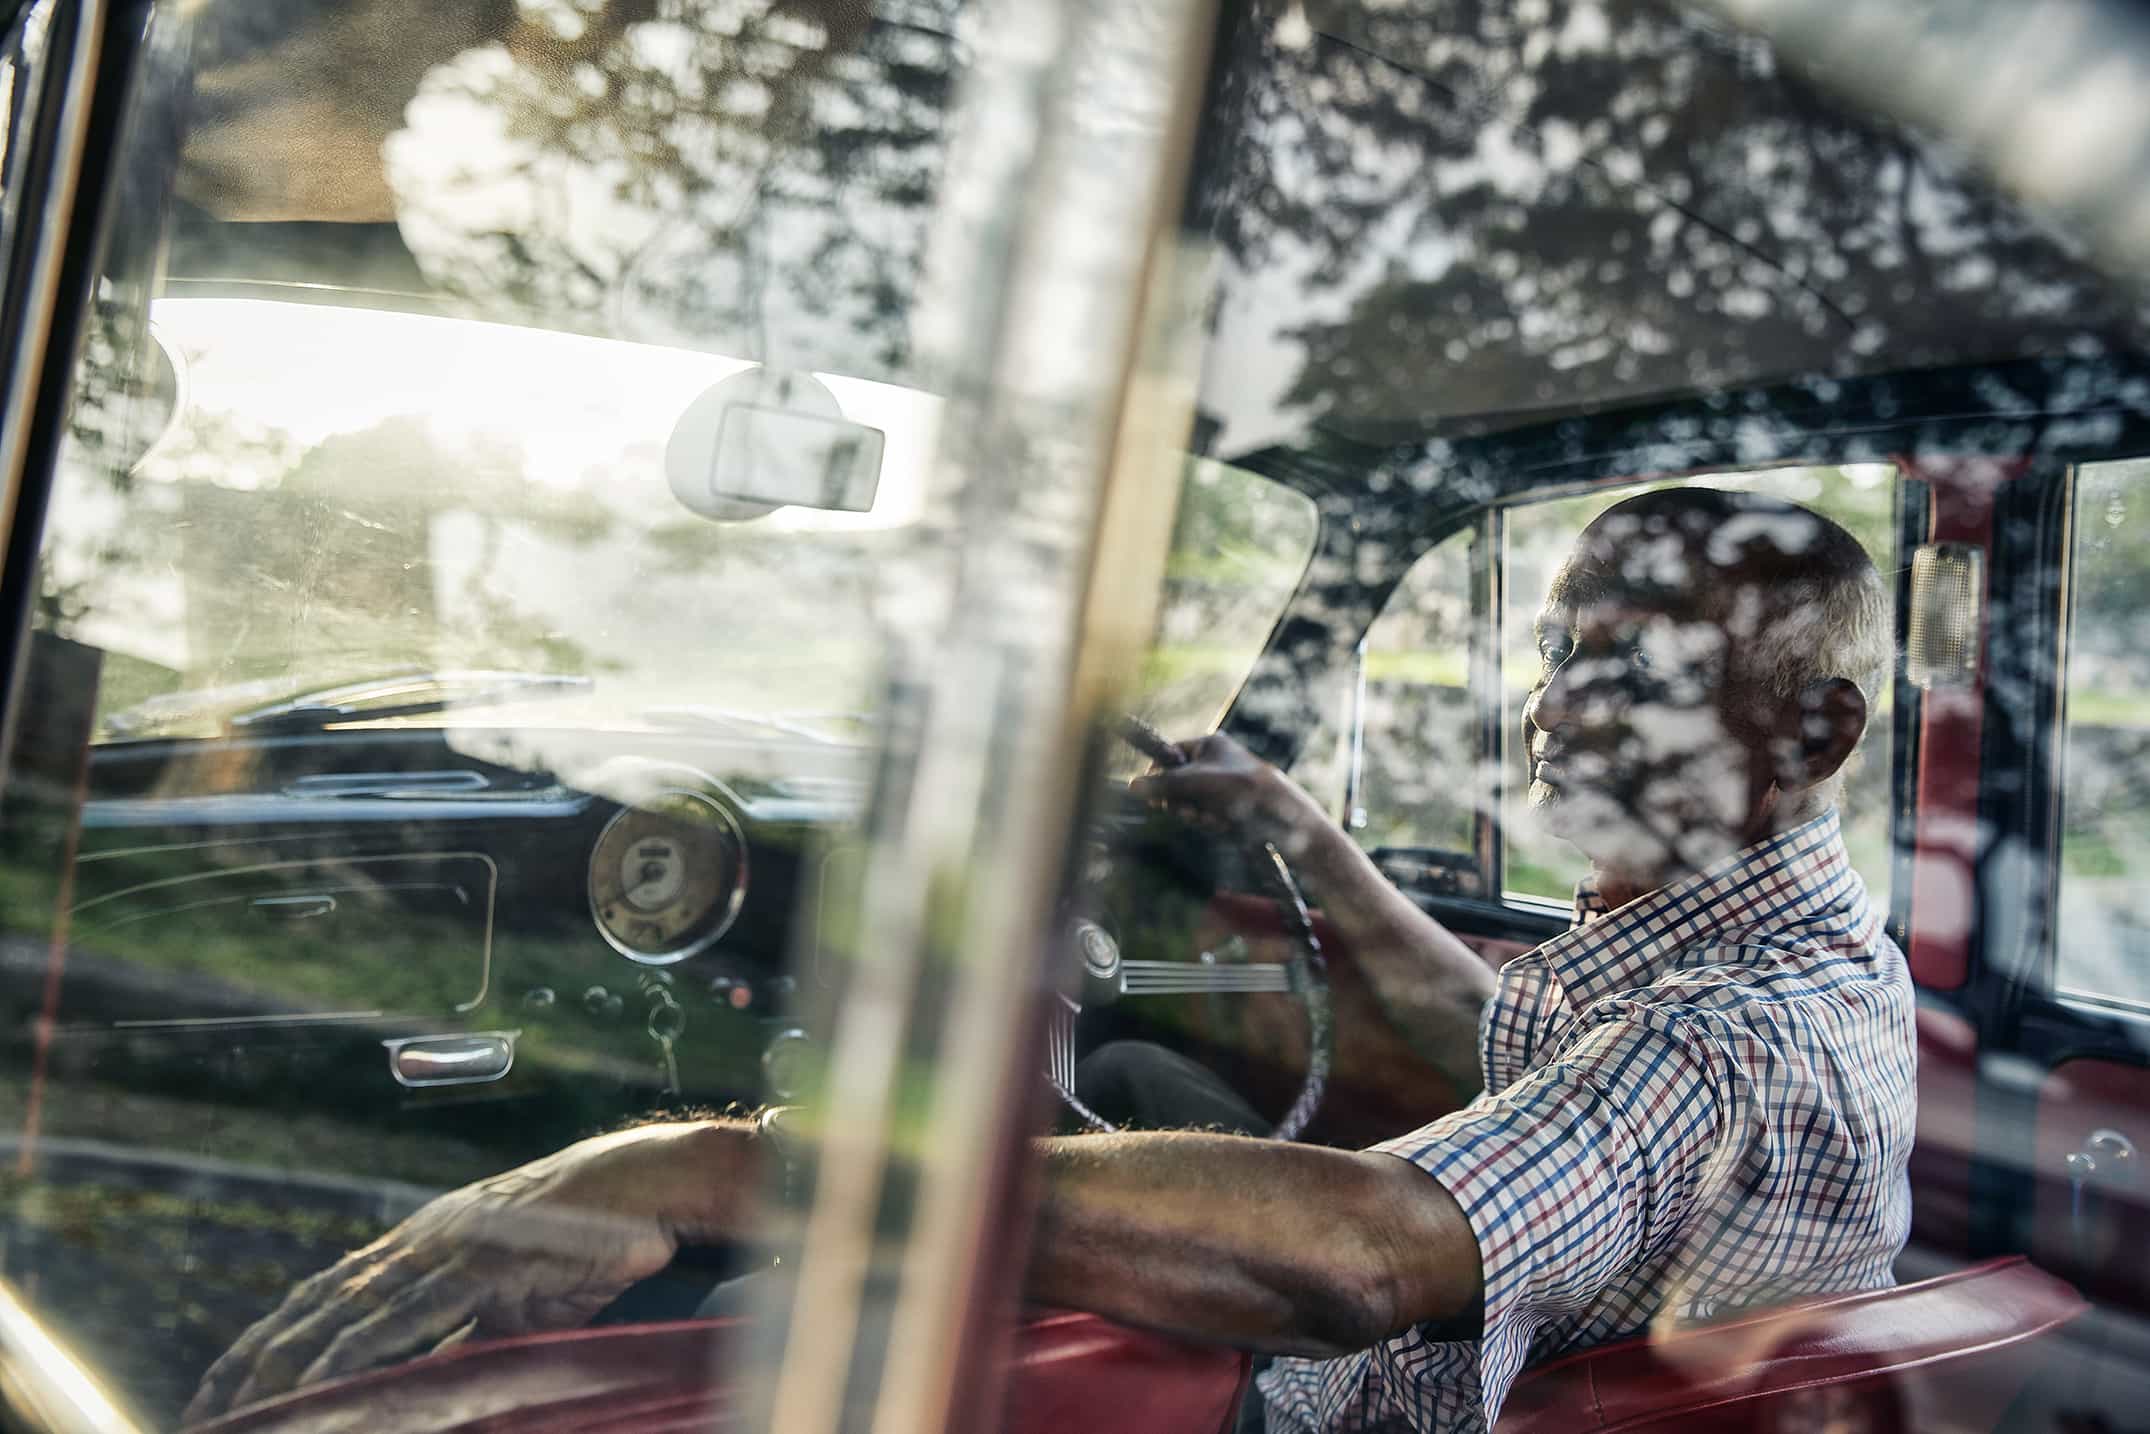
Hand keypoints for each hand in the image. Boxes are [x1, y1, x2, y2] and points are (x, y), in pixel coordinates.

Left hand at [184, 1121, 744, 1424]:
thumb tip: (433, 1387)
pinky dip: (354, 1353)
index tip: (227, 1382)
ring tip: (241, 1409)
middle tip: (205, 1409)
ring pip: (346, 1312)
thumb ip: (470, 1336)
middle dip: (256, 1358)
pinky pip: (405, 1318)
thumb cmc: (594, 1237)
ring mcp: (448, 1247)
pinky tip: (314, 1386)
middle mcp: (423, 1239)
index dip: (273, 1337)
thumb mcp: (520, 1301)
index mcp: (426, 1242)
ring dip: (286, 1364)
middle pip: (318, 1304)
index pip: (329, 1293)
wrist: (649, 1181)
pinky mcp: (480, 1263)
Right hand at [1127, 732, 1327, 859]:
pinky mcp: (1229, 805)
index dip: (1158, 774)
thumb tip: (1132, 785)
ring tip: (1212, 818)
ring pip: (1190, 801)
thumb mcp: (1196, 782)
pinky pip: (1205, 813)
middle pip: (1177, 782)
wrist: (1281, 814)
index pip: (1169, 754)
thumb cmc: (1241, 788)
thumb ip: (1162, 783)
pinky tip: (1223, 824)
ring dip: (1197, 814)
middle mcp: (1215, 761)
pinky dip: (1210, 821)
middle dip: (1181, 801)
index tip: (1151, 794)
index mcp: (1209, 744)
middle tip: (1189, 810)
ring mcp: (1221, 784)